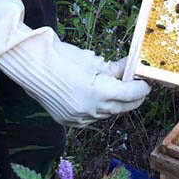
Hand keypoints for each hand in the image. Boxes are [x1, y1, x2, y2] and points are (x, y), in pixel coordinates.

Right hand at [0, 31, 149, 126]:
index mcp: (99, 92)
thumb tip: (131, 68)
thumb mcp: (92, 60)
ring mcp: (79, 119)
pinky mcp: (69, 121)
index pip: (131, 94)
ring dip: (116, 104)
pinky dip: (98, 109)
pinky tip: (99, 99)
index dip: (141, 88)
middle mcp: (91, 110)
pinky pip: (92, 119)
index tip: (146, 82)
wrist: (32, 65)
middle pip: (123, 107)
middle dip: (133, 98)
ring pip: (107, 114)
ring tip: (119, 91)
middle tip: (139, 88)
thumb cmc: (61, 57)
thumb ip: (114, 68)